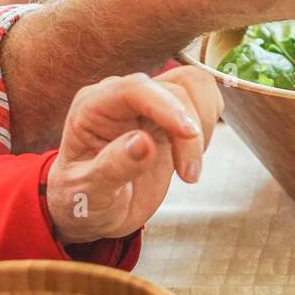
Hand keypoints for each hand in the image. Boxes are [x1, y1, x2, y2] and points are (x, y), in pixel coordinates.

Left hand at [47, 67, 222, 245]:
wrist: (98, 209)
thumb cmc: (85, 201)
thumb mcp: (89, 195)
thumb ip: (113, 168)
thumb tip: (142, 143)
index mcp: (92, 108)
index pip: (134, 88)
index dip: (167, 106)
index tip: (190, 134)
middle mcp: (121, 98)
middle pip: (175, 89)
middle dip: (190, 134)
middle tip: (188, 175)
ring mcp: (149, 102)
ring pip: (195, 85)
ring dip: (205, 124)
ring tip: (190, 165)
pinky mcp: (171, 113)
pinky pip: (204, 97)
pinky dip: (210, 123)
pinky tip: (192, 153)